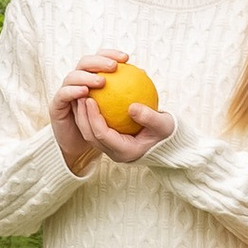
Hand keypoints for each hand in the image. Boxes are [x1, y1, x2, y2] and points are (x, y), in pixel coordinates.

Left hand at [49, 52, 176, 173]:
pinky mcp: (110, 141)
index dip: (93, 118)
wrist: (168, 140)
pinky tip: (90, 95)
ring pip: (90, 133)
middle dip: (82, 116)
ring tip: (81, 94)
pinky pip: (96, 126)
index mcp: (125, 152)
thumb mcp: (163, 124)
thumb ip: (149, 117)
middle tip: (80, 95)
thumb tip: (132, 106)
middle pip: (91, 136)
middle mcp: (115, 153)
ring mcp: (111, 148)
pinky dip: (91, 113)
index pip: (102, 135)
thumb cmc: (167, 132)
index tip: (90, 99)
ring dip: (83, 115)